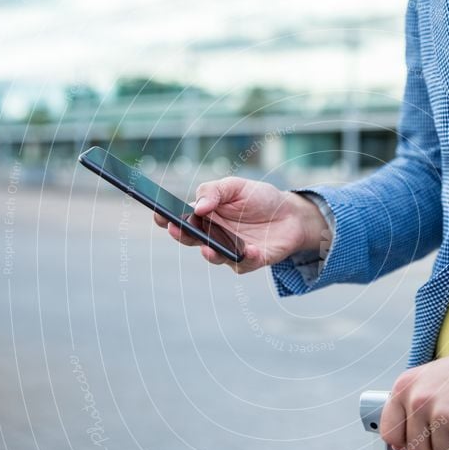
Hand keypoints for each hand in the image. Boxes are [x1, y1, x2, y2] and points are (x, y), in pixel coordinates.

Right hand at [154, 177, 329, 272]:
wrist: (290, 213)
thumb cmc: (259, 199)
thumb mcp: (236, 186)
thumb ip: (214, 191)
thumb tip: (197, 206)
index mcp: (205, 216)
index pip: (179, 220)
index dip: (165, 218)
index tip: (158, 214)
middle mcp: (213, 236)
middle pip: (191, 239)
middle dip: (181, 236)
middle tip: (175, 228)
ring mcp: (230, 251)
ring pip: (215, 256)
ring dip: (210, 253)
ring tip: (208, 247)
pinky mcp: (251, 261)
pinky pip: (245, 263)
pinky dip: (246, 257)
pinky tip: (249, 250)